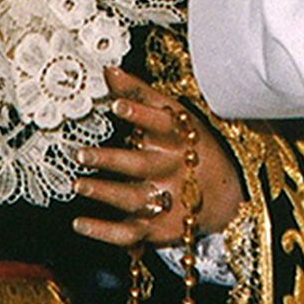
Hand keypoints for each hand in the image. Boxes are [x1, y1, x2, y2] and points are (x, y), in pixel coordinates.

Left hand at [72, 66, 242, 249]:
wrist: (225, 197)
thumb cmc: (188, 146)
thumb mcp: (173, 117)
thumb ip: (140, 94)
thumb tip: (109, 70)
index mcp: (179, 139)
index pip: (162, 123)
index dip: (140, 114)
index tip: (116, 105)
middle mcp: (173, 170)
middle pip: (142, 165)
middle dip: (111, 160)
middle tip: (80, 154)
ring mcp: (166, 201)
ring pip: (134, 199)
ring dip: (105, 193)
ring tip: (78, 185)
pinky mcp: (158, 228)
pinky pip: (130, 233)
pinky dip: (105, 232)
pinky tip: (80, 223)